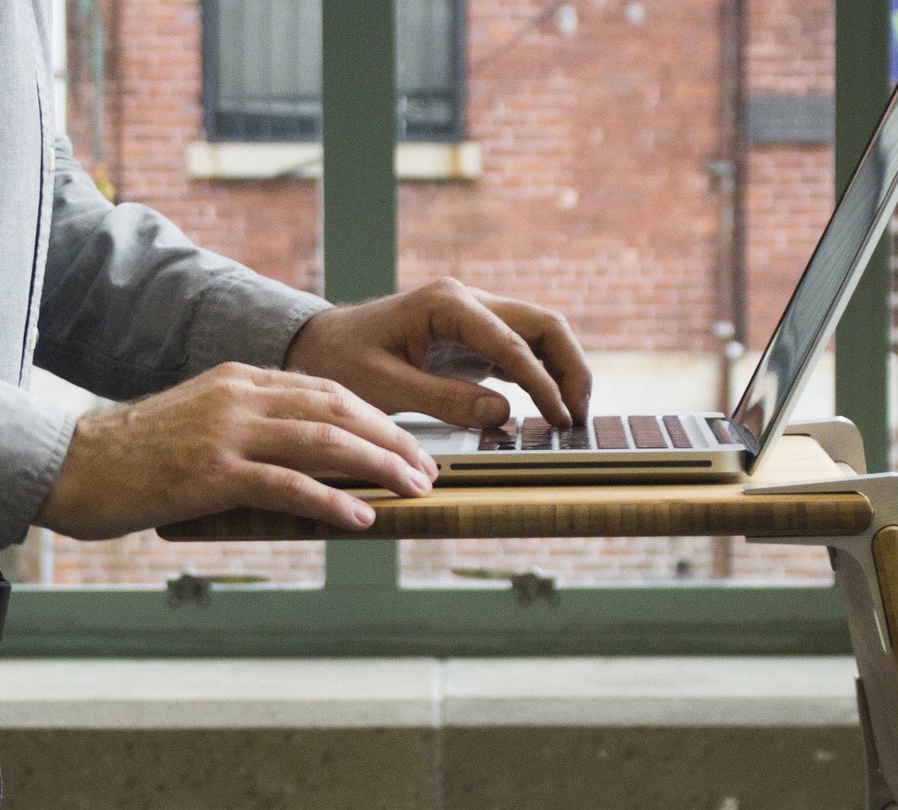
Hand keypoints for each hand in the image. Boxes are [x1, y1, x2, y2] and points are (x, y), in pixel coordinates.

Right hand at [34, 363, 439, 539]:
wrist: (68, 465)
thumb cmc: (129, 459)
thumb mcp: (195, 428)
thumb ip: (244, 433)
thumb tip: (295, 466)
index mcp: (238, 380)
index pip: (326, 390)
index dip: (376, 418)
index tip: (408, 445)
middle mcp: (239, 395)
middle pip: (338, 408)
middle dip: (392, 439)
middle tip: (429, 470)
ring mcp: (226, 431)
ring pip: (324, 440)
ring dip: (379, 466)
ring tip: (414, 490)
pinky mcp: (212, 471)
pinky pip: (287, 483)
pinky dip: (332, 500)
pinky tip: (362, 517)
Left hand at [283, 277, 592, 428]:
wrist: (317, 346)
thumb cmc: (341, 362)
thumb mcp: (384, 388)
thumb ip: (443, 400)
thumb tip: (503, 413)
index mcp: (447, 304)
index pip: (513, 343)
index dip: (542, 383)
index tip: (560, 420)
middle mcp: (467, 302)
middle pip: (542, 326)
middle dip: (570, 369)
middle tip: (580, 417)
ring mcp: (473, 318)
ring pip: (538, 336)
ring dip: (562, 372)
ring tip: (573, 417)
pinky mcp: (472, 338)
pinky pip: (520, 353)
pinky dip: (541, 378)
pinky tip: (549, 410)